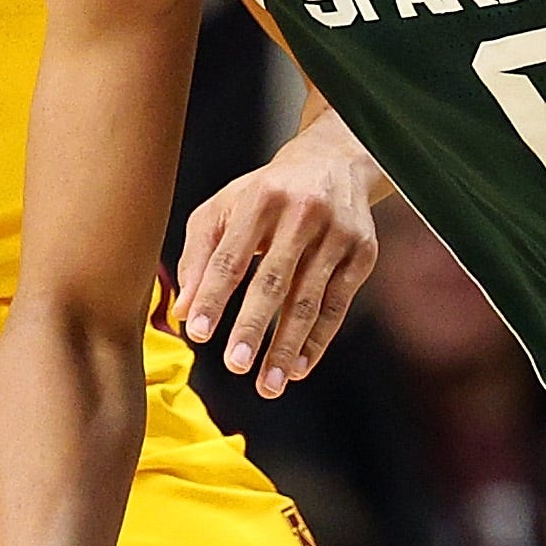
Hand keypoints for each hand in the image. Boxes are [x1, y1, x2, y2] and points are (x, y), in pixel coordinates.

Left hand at [174, 114, 380, 393]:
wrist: (335, 162)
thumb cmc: (266, 193)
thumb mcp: (224, 208)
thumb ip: (198, 256)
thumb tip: (182, 312)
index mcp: (260, 198)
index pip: (231, 255)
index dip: (213, 296)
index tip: (197, 333)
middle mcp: (302, 213)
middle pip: (274, 279)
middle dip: (253, 326)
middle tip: (234, 366)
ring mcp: (338, 233)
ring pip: (310, 299)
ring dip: (287, 346)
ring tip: (268, 384)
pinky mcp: (363, 252)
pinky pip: (338, 305)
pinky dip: (318, 340)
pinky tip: (298, 367)